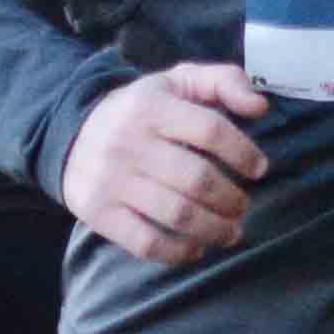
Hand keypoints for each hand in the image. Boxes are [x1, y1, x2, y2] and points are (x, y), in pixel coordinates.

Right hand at [65, 61, 269, 264]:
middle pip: (197, 179)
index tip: (259, 169)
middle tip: (243, 206)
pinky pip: (147, 242)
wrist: (72, 133)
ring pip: (177, 214)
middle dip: (232, 199)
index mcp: (152, 107)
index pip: (210, 130)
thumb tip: (261, 107)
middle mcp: (129, 143)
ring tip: (231, 231)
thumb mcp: (178, 82)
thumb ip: (224, 81)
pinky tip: (197, 247)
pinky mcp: (99, 213)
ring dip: (215, 229)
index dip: (243, 152)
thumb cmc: (142, 110)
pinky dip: (179, 252)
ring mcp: (111, 181)